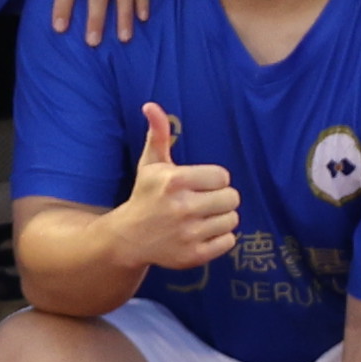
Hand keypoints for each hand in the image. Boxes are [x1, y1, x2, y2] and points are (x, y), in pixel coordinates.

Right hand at [116, 102, 245, 272]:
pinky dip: (220, 238)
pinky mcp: (194, 256)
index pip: (223, 176)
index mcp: (175, 181)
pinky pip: (229, 241)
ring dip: (221, 218)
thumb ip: (158, 134)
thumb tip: (151, 105)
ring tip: (202, 218)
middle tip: (204, 202)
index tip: (199, 184)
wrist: (127, 238)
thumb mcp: (151, 165)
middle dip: (221, 199)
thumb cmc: (145, 196)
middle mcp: (182, 208)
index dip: (213, 180)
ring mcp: (189, 234)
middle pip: (232, 198)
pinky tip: (202, 233)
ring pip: (233, 220)